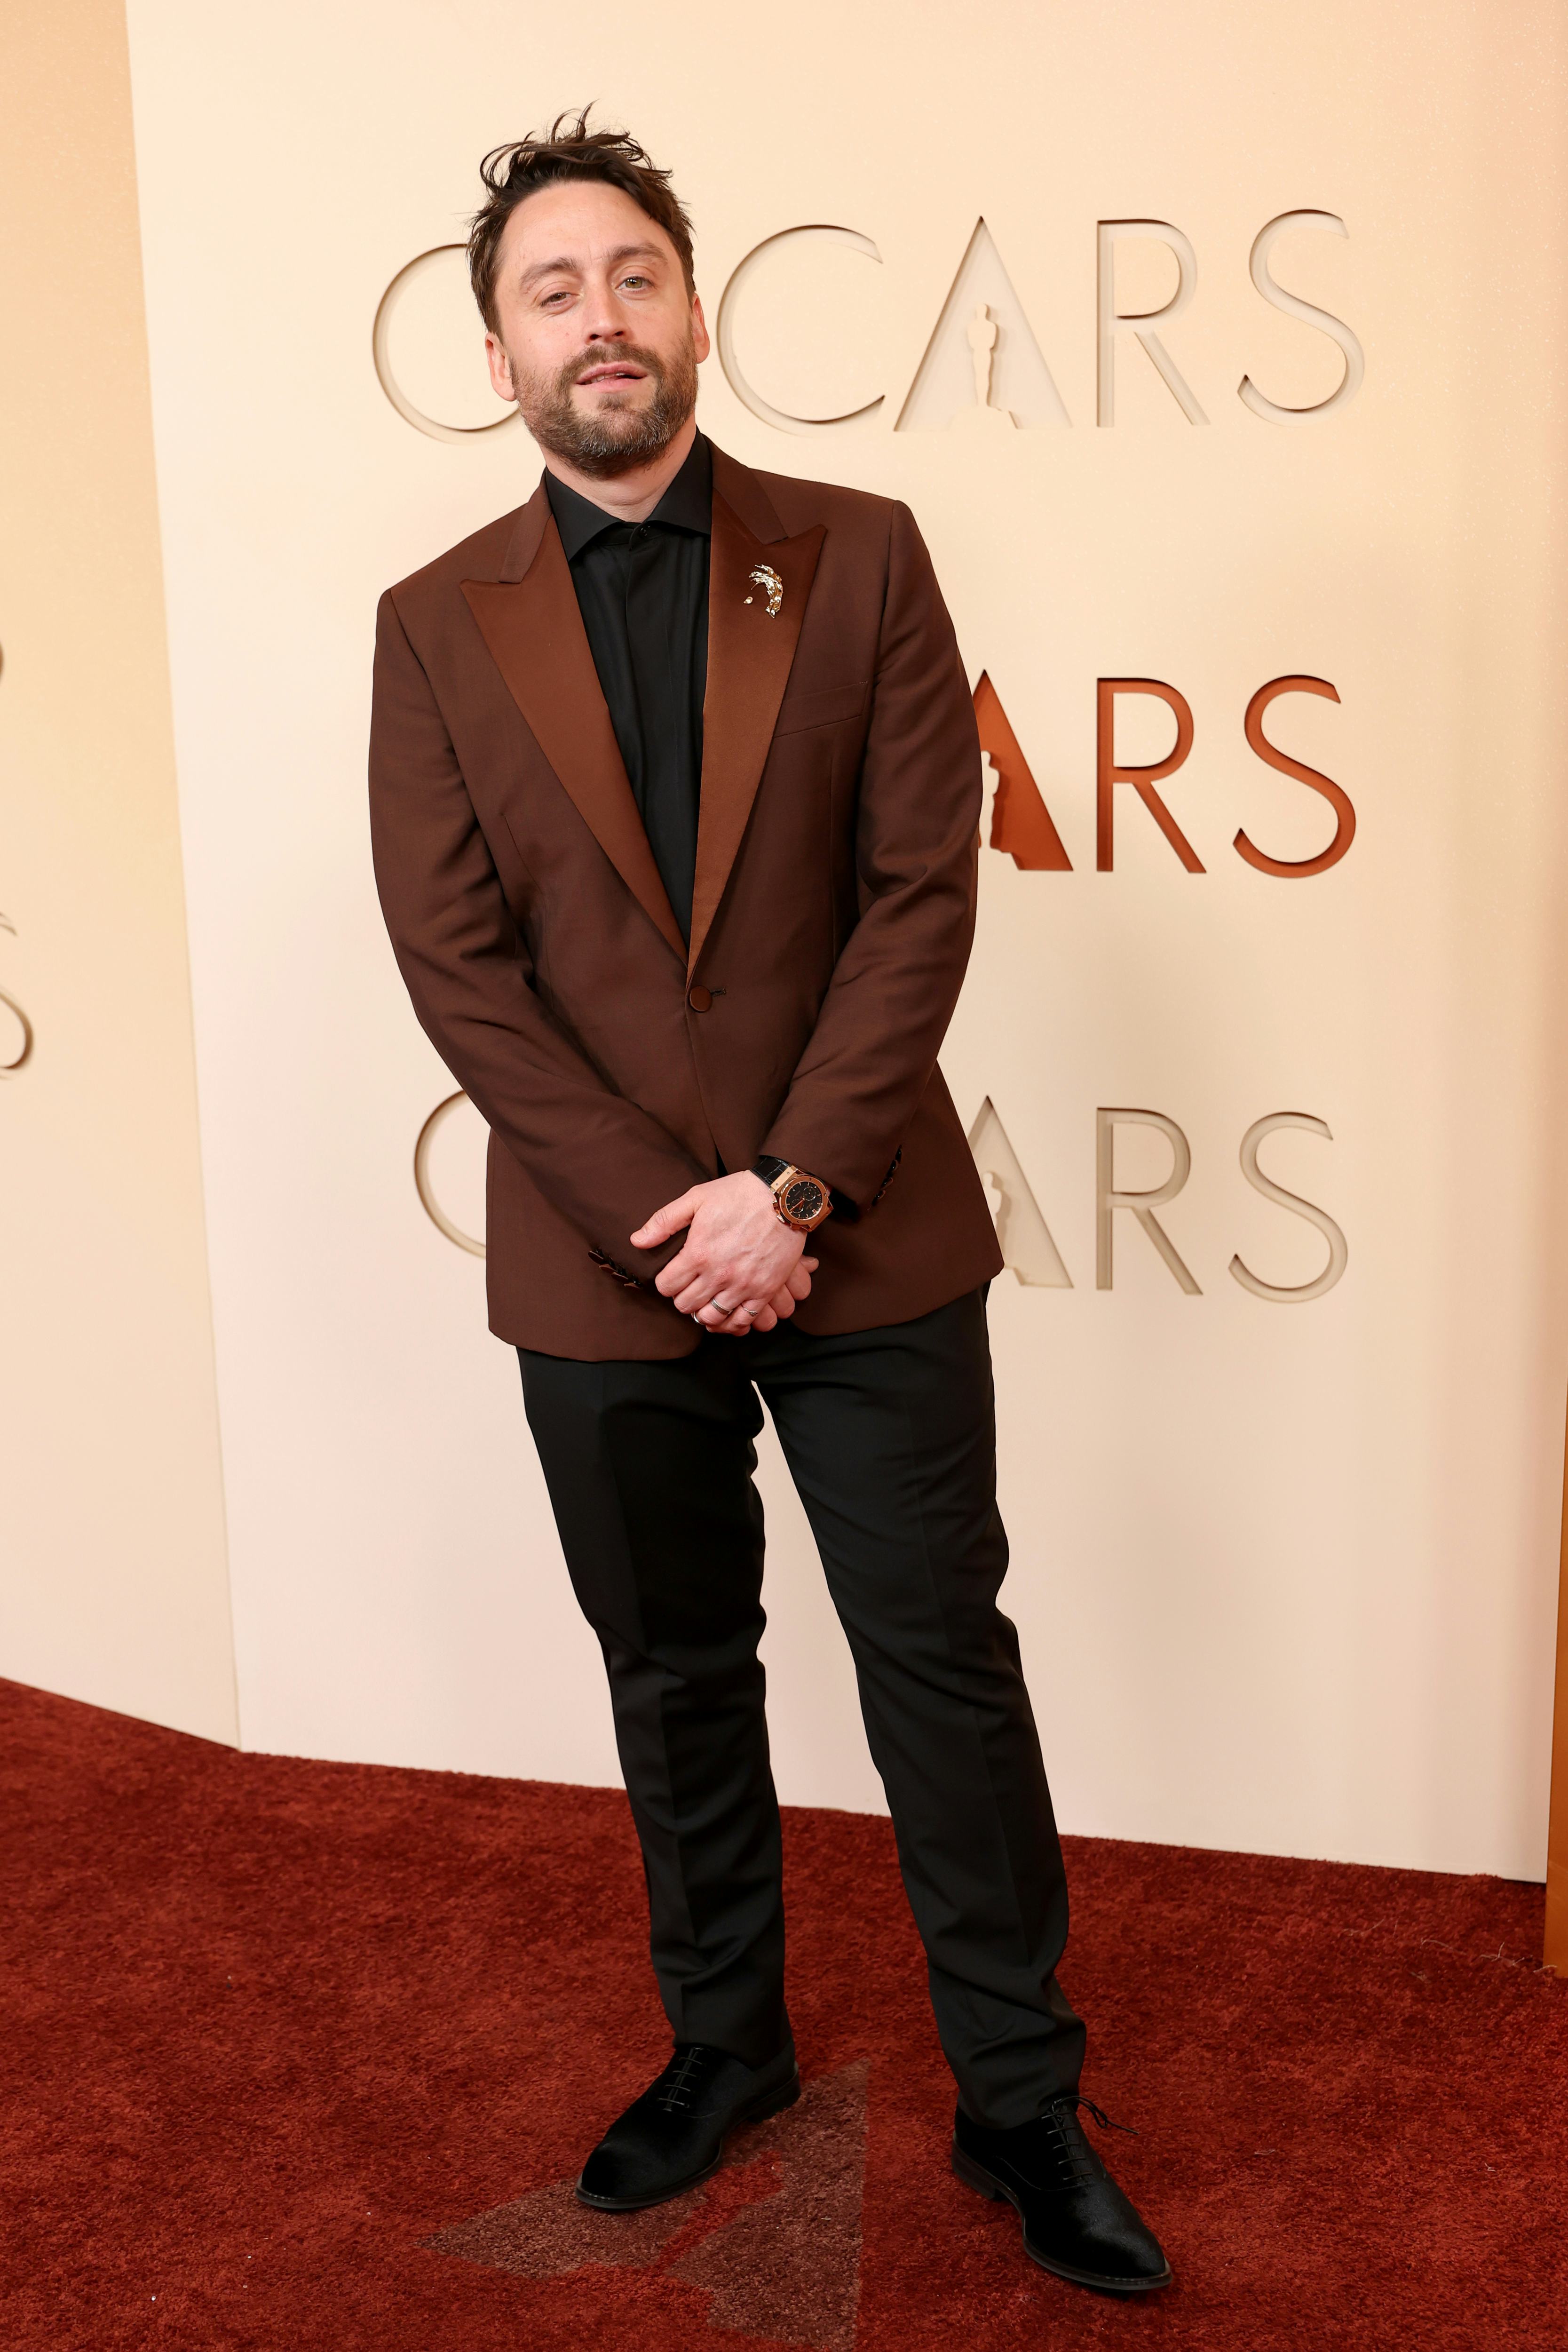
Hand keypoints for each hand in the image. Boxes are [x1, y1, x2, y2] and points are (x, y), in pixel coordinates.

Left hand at [630, 1172, 817, 1335]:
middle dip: (683, 1297)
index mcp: (698, 1253)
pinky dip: (732, 1321)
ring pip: (712, 1318)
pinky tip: (729, 1310)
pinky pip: (743, 1321)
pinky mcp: (765, 1290)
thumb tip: (637, 1241)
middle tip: (690, 1286)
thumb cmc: (739, 1194)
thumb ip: (664, 1221)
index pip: (666, 1287)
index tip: (673, 1275)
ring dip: (705, 1311)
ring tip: (707, 1298)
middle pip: (686, 1306)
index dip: (666, 1282)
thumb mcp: (696, 1198)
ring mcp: (743, 1285)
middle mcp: (718, 1274)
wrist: (785, 1196)